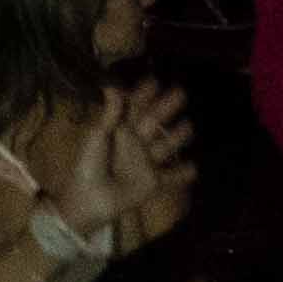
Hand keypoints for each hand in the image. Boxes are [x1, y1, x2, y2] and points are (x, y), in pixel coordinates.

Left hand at [49, 80, 192, 237]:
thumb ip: (109, 114)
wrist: (89, 199)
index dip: (143, 95)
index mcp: (118, 131)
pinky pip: (171, 178)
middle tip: (181, 93)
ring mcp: (144, 163)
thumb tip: (112, 86)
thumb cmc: (87, 165)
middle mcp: (134, 144)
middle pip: (153, 122)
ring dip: (177, 137)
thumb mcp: (96, 137)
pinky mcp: (152, 183)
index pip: (134, 108)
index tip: (154, 81)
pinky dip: (183, 174)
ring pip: (165, 146)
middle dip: (166, 108)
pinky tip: (194, 168)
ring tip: (189, 127)